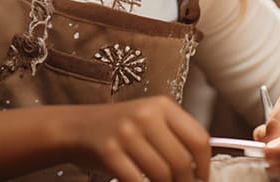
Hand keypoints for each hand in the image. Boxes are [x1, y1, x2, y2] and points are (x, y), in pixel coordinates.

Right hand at [64, 96, 208, 181]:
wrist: (75, 127)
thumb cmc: (117, 129)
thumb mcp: (149, 121)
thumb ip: (174, 137)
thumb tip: (200, 168)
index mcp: (162, 106)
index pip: (198, 138)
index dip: (204, 165)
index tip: (202, 179)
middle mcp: (146, 116)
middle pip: (181, 160)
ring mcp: (126, 133)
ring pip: (162, 174)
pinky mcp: (109, 152)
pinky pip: (137, 181)